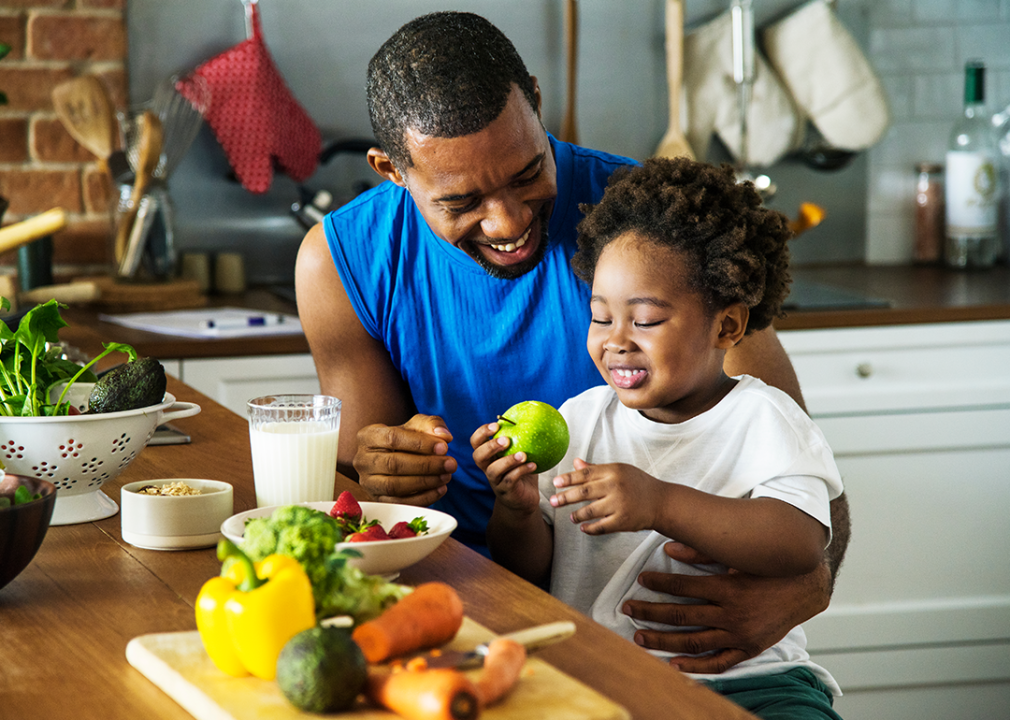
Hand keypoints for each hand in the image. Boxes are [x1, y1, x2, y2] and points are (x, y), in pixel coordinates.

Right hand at [353, 414, 456, 505]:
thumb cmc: (406, 439)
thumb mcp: (417, 425)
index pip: (392, 438)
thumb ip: (431, 425)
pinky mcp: (377, 500)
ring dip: (425, 482)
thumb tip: (444, 436)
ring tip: (447, 476)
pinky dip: (422, 498)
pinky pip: (399, 503)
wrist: (393, 457)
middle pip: (393, 464)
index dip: (420, 443)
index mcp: (368, 436)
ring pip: (394, 486)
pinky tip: (440, 489)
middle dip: (426, 465)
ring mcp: (367, 482)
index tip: (444, 447)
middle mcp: (362, 460)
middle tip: (450, 464)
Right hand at [470, 422, 539, 513]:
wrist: (523, 499)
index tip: (496, 425)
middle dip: (490, 446)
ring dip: (508, 461)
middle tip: (506, 439)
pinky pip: (510, 480)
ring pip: (493, 470)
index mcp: (488, 456)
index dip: (482, 433)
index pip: (476, 442)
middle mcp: (488, 468)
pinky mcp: (505, 492)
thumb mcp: (521, 452)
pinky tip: (534, 465)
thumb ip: (523, 438)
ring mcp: (495, 481)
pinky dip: (521, 471)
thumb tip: (535, 415)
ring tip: (523, 455)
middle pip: (478, 456)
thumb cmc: (522, 472)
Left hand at [550, 459, 663, 534]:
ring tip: (571, 517)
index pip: (585, 474)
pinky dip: (590, 529)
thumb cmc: (637, 484)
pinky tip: (583, 528)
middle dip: (565, 497)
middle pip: (584, 492)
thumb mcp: (619, 471)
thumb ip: (596, 468)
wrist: (661, 502)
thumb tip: (575, 462)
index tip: (555, 483)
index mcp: (613, 471)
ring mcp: (619, 504)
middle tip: (552, 501)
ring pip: (590, 511)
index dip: (568, 478)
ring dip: (577, 515)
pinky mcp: (623, 521)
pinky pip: (601, 527)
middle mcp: (615, 486)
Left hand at [622, 541, 830, 673]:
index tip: (641, 579)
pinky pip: (719, 663)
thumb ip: (703, 551)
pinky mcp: (748, 648)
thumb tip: (669, 546)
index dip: (659, 582)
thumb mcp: (738, 556)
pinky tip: (674, 664)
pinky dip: (696, 667)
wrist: (805, 588)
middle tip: (628, 609)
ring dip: (663, 640)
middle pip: (681, 616)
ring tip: (639, 636)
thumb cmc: (768, 568)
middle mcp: (732, 614)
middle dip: (650, 612)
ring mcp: (740, 635)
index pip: (683, 586)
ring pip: (693, 642)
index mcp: (728, 588)